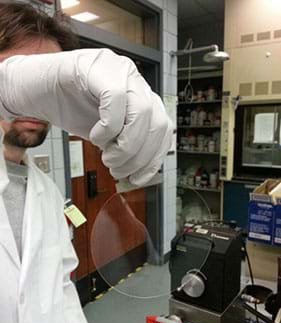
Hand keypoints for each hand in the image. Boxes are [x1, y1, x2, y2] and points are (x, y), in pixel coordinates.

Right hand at [0, 49, 172, 185]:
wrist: (35, 88)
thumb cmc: (70, 108)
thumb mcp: (106, 133)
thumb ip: (125, 144)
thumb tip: (141, 172)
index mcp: (140, 96)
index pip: (163, 128)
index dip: (154, 158)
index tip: (139, 177)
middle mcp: (135, 80)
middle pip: (157, 122)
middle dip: (139, 156)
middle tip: (118, 170)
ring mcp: (118, 69)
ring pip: (141, 113)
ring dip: (126, 146)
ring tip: (107, 157)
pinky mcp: (97, 67)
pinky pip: (115, 99)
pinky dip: (108, 127)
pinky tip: (95, 136)